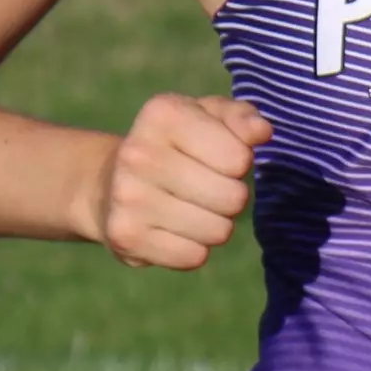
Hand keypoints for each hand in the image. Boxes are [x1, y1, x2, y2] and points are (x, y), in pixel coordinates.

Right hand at [90, 94, 272, 268]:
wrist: (108, 183)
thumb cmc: (176, 145)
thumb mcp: (208, 116)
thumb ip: (240, 117)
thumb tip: (262, 132)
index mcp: (164, 114)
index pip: (239, 158)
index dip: (240, 161)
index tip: (218, 158)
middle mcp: (139, 152)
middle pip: (232, 198)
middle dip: (231, 197)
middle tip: (209, 188)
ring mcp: (128, 196)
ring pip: (217, 231)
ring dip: (216, 224)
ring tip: (193, 208)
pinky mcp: (125, 236)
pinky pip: (193, 257)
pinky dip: (194, 248)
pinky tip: (174, 230)